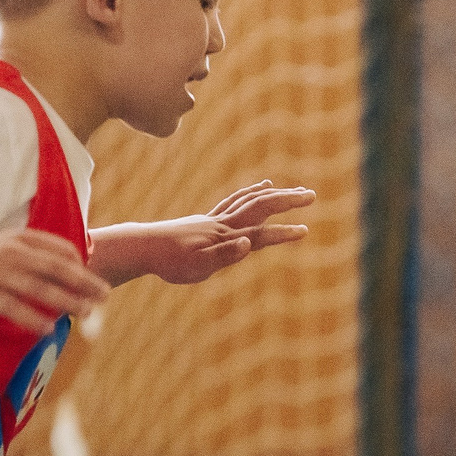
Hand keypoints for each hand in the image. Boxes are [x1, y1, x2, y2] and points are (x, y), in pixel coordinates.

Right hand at [0, 229, 111, 332]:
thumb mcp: (10, 245)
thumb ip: (39, 251)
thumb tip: (75, 265)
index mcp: (22, 240)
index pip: (60, 249)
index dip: (80, 265)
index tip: (92, 281)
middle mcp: (14, 254)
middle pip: (57, 269)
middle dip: (84, 282)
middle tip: (105, 295)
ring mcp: (0, 275)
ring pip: (40, 290)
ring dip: (67, 301)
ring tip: (87, 312)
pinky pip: (15, 309)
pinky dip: (33, 319)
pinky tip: (50, 328)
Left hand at [131, 182, 314, 284]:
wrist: (144, 246)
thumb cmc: (171, 262)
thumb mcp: (198, 266)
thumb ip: (224, 255)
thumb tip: (248, 244)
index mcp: (225, 237)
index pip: (261, 234)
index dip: (283, 233)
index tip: (305, 230)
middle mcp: (224, 224)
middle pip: (261, 206)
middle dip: (287, 199)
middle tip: (311, 194)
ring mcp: (215, 220)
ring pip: (249, 200)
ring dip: (271, 194)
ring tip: (286, 188)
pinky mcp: (207, 221)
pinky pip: (234, 202)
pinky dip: (249, 194)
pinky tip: (254, 192)